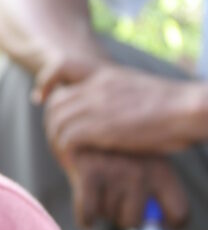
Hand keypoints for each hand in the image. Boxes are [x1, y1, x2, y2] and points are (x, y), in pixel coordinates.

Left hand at [37, 61, 198, 156]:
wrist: (188, 110)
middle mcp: (97, 86)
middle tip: (59, 142)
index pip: (63, 65)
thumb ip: (124, 99)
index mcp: (108, 74)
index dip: (47, 81)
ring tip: (66, 158)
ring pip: (57, 122)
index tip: (41, 98)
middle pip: (55, 102)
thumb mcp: (144, 93)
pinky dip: (66, 153)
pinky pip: (66, 140)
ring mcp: (96, 105)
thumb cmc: (178, 108)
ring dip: (57, 142)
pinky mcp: (98, 127)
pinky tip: (75, 163)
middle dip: (52, 123)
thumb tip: (126, 115)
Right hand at [64, 150, 188, 229]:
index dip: (169, 222)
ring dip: (101, 208)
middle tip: (115, 195)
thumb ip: (157, 192)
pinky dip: (86, 217)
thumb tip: (158, 224)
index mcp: (161, 170)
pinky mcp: (89, 173)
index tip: (162, 221)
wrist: (80, 116)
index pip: (178, 214)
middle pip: (134, 222)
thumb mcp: (144, 161)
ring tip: (98, 184)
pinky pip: (89, 213)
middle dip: (121, 215)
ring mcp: (116, 172)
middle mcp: (142, 172)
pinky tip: (87, 202)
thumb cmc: (116, 147)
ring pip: (108, 216)